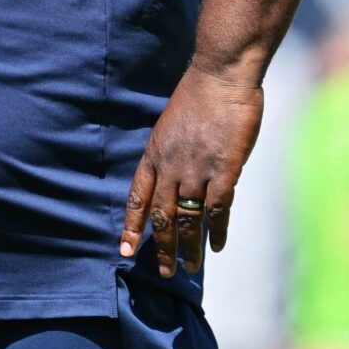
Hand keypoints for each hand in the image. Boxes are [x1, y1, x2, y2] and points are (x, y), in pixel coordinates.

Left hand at [120, 65, 263, 277]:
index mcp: (153, 154)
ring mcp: (197, 170)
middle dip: (161, 247)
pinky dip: (217, 231)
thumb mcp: (170, 125)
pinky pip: (218, 210)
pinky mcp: (224, 171)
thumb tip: (174, 177)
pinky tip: (217, 246)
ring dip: (188, 248)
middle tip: (164, 272)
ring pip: (188, 219)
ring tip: (190, 269)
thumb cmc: (198, 95)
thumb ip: (170, 153)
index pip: (136, 198)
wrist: (220, 76)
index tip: (125, 249)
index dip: (131, 226)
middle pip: (161, 216)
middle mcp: (171, 166)